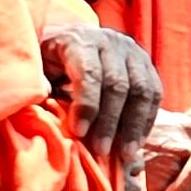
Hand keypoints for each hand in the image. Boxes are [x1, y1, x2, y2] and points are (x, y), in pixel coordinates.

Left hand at [41, 25, 163, 167]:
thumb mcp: (36, 66)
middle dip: (110, 121)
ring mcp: (132, 51)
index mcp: (80, 41)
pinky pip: (154, 93)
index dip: (87, 105)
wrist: (72, 38)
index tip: (79, 133)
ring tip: (125, 153)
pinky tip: (138, 141)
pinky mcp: (147, 63)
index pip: (90, 73)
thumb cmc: (49, 61)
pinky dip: (147, 120)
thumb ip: (39, 81)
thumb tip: (45, 95)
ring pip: (142, 89)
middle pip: (118, 84)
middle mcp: (110, 42)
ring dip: (134, 125)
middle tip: (102, 150)